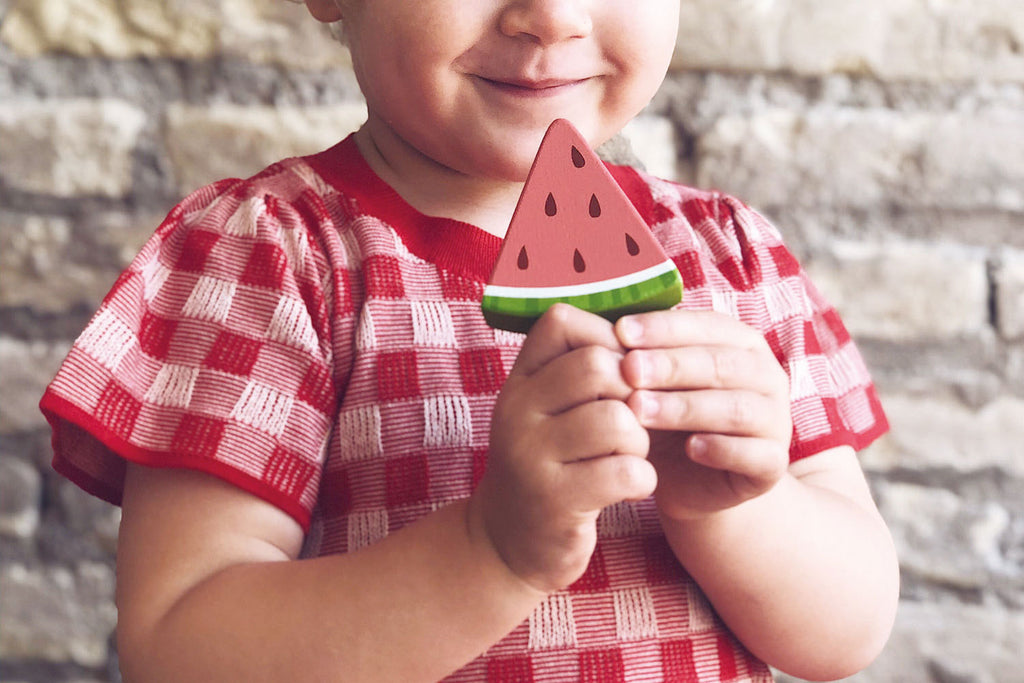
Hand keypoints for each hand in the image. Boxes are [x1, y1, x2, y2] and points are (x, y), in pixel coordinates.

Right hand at [473, 305, 656, 592]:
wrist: (505, 541)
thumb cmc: (545, 464)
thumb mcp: (544, 410)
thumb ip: (575, 369)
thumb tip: (637, 329)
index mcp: (518, 382)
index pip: (562, 322)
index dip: (606, 337)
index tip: (618, 373)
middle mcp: (516, 412)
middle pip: (598, 367)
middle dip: (631, 393)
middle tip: (629, 421)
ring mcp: (532, 457)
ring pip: (617, 420)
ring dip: (639, 441)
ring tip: (627, 456)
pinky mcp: (555, 501)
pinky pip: (626, 472)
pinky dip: (642, 479)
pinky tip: (627, 487)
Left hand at [616, 310, 791, 520]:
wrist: (692, 484)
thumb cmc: (664, 421)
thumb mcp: (647, 384)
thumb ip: (631, 353)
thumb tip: (581, 319)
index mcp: (739, 343)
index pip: (705, 325)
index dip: (663, 328)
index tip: (620, 331)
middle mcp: (765, 375)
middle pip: (720, 364)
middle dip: (671, 365)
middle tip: (627, 370)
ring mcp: (775, 420)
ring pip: (736, 408)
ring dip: (687, 407)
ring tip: (640, 410)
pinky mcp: (773, 464)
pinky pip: (755, 454)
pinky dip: (723, 449)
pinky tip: (690, 449)